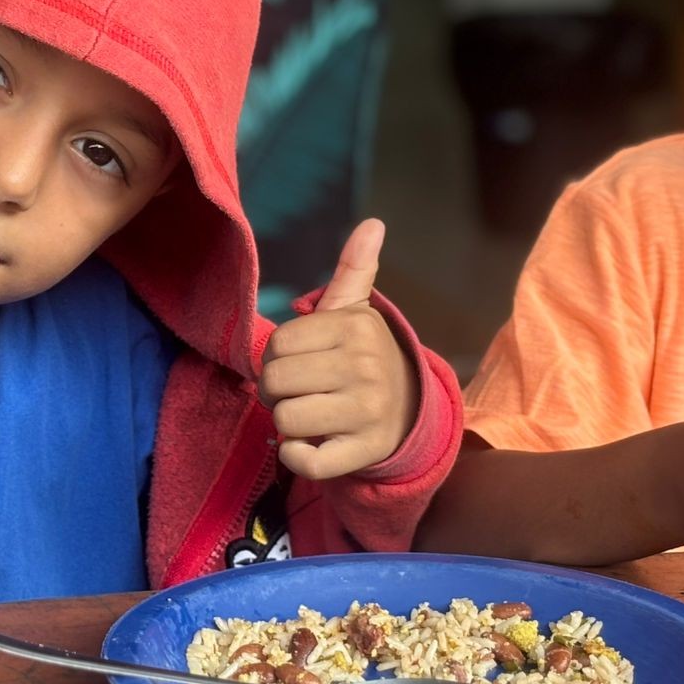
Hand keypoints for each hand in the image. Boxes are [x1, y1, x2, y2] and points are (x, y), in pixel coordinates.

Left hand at [257, 219, 418, 479]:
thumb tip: (373, 223)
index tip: (299, 362)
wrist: (409, 410)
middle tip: (298, 391)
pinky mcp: (364, 452)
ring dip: (285, 423)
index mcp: (356, 330)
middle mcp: (365, 369)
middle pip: (274, 383)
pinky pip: (307, 461)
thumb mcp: (356, 312)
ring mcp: (367, 413)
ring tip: (307, 414)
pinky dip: (296, 456)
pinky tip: (309, 443)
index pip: (277, 344)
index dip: (277, 357)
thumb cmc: (362, 357)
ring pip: (285, 421)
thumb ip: (354, 269)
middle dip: (275, 391)